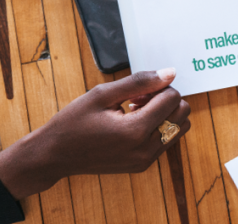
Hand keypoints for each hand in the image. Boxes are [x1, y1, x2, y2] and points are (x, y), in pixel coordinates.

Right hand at [0, 68, 190, 199]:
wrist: (55, 156)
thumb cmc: (74, 122)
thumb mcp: (103, 94)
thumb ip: (140, 82)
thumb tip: (170, 72)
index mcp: (135, 131)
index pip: (172, 98)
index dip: (159, 87)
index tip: (137, 92)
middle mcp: (145, 149)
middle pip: (182, 113)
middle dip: (165, 99)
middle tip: (138, 99)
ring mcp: (146, 160)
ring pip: (180, 127)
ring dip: (165, 113)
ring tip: (137, 110)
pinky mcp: (144, 165)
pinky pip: (169, 139)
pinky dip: (159, 126)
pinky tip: (135, 122)